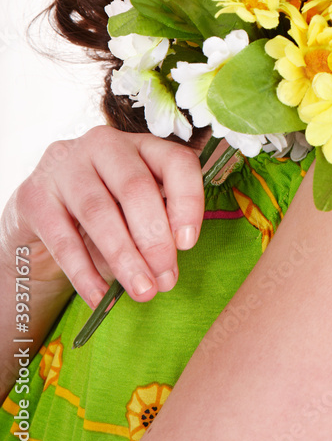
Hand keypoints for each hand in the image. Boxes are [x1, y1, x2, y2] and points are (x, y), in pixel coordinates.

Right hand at [0, 127, 204, 307]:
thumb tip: (169, 264)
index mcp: (141, 144)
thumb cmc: (106, 211)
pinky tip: (100, 296)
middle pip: (135, 187)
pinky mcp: (34, 195)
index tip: (188, 243)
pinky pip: (62, 239)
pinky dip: (84, 272)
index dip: (187, 201)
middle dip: (154, 238)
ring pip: (98, 212)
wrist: (43, 214)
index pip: (175, 161)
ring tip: (142, 291)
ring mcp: (65, 165)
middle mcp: (103, 144)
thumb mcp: (136, 209)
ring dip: (124, 257)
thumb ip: (158, 223)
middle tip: (165, 278)